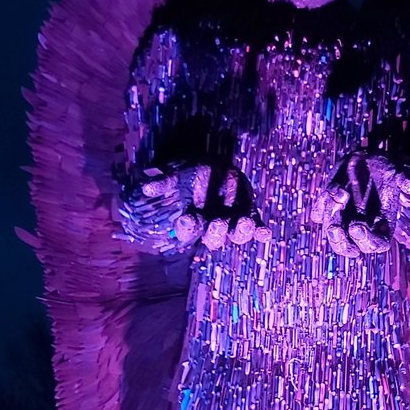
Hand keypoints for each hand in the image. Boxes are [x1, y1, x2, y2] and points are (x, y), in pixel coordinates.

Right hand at [118, 164, 269, 252]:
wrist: (215, 171)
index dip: (187, 227)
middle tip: (216, 222)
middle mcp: (212, 227)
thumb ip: (166, 182)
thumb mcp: (180, 175)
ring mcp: (232, 223)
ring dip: (240, 231)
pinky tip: (265, 233)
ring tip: (243, 223)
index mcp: (193, 221)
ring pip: (236, 235)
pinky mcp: (249, 215)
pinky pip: (256, 228)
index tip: (187, 219)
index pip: (188, 231)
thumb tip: (145, 187)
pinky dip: (260, 231)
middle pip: (214, 238)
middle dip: (215, 232)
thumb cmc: (194, 174)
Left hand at [312, 154, 409, 258]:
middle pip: (348, 248)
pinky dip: (320, 205)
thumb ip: (404, 179)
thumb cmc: (384, 169)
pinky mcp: (327, 208)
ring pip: (331, 232)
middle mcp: (361, 227)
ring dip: (330, 216)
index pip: (375, 246)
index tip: (357, 226)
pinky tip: (332, 190)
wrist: (366, 158)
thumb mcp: (396, 171)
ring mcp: (343, 219)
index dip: (366, 241)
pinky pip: (318, 214)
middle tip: (335, 228)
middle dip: (340, 242)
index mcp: (381, 226)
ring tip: (338, 193)